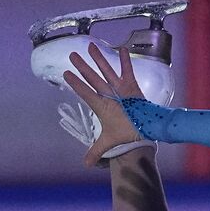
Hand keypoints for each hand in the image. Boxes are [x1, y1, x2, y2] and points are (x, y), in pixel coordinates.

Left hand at [62, 43, 146, 167]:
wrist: (144, 132)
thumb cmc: (127, 135)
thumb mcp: (109, 142)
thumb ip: (96, 151)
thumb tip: (86, 164)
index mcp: (101, 106)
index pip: (84, 92)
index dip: (75, 84)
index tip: (65, 74)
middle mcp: (108, 95)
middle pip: (92, 78)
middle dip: (82, 67)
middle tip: (72, 56)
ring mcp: (120, 90)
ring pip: (106, 71)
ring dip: (99, 59)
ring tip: (90, 46)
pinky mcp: (132, 87)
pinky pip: (127, 71)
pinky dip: (125, 61)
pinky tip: (121, 48)